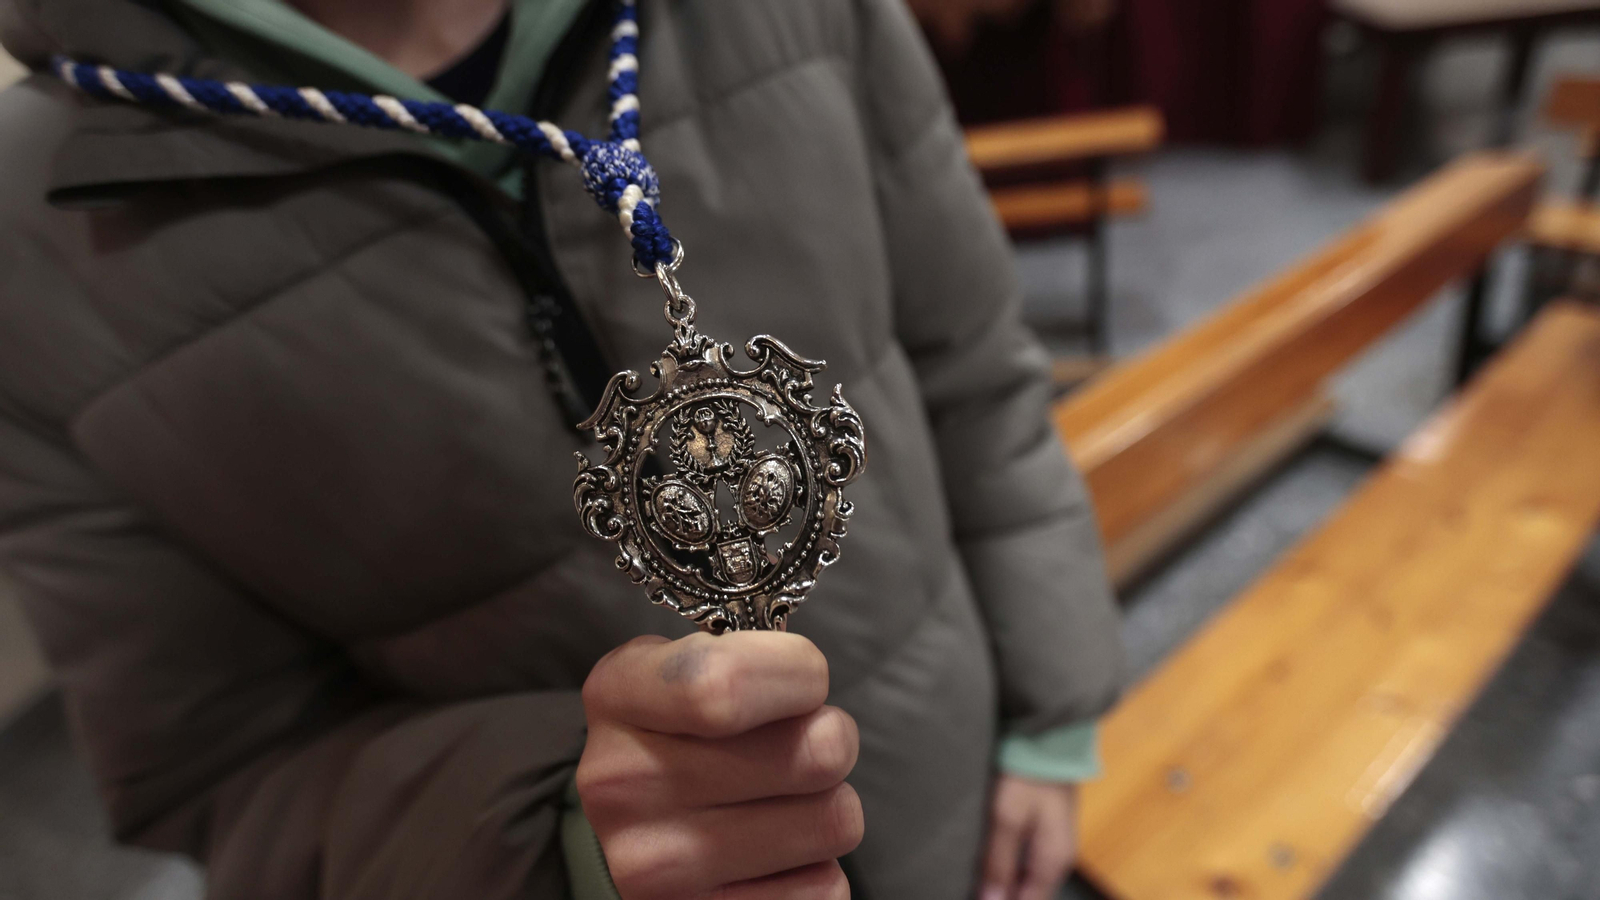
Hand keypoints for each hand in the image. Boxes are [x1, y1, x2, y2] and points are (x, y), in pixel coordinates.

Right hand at [577, 632, 862, 899]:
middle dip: (831, 736)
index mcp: (618, 695)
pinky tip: (774, 851)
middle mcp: (624, 784)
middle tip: (801, 740)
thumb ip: (741, 658)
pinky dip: (816, 866)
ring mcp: (658, 865)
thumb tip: (810, 681)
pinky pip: (826, 887)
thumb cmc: (680, 728)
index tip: (803, 679)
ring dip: (828, 803)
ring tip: (785, 797)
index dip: (798, 675)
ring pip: (834, 820)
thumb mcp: (679, 665)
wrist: (630, 825)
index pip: (725, 686)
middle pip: (814, 753)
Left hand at [980, 776, 1080, 899]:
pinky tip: (986, 862)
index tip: (975, 897)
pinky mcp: (1044, 830)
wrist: (1048, 739)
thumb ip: (999, 862)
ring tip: (974, 879)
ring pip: (1025, 879)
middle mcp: (1057, 859)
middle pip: (1028, 894)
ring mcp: (1052, 844)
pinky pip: (1024, 862)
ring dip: (1002, 882)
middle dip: (1000, 894)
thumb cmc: (1028, 775)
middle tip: (971, 887)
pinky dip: (1006, 866)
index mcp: (1053, 862)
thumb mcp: (1007, 818)